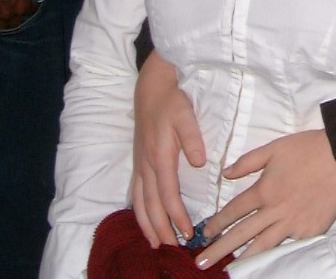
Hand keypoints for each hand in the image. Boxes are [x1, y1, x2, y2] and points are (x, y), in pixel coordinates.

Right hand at [0, 0, 46, 29]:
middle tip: (19, 13)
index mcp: (21, 6)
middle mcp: (8, 15)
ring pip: (1, 28)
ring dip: (5, 24)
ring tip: (7, 20)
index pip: (32, 12)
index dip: (33, 7)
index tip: (33, 4)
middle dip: (19, 19)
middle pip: (16, 24)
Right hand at [131, 50, 206, 246]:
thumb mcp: (186, 115)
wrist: (151, 88)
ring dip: (147, 224)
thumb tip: (200, 163)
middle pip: (151, 205)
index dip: (176, 216)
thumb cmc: (172, 101)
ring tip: (155, 243)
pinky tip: (143, 219)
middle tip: (173, 247)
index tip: (186, 233)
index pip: (167, 194)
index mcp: (160, 156)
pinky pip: (135, 192)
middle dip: (161, 228)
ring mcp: (140, 164)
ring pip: (139, 201)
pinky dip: (138, 210)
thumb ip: (192, 139)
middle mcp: (146, 164)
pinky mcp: (138, 161)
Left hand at [194, 130, 335, 269]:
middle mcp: (275, 210)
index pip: (234, 211)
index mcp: (264, 190)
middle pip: (241, 234)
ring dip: (242, 258)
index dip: (217, 223)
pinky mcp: (310, 231)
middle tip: (201, 261)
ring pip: (263, 246)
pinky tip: (265, 261)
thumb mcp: (274, 148)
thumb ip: (248, 161)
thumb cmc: (306, 148)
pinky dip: (276, 253)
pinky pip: (289, 245)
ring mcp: (293, 224)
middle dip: (219, 249)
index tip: (204, 233)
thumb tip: (225, 172)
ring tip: (228, 270)